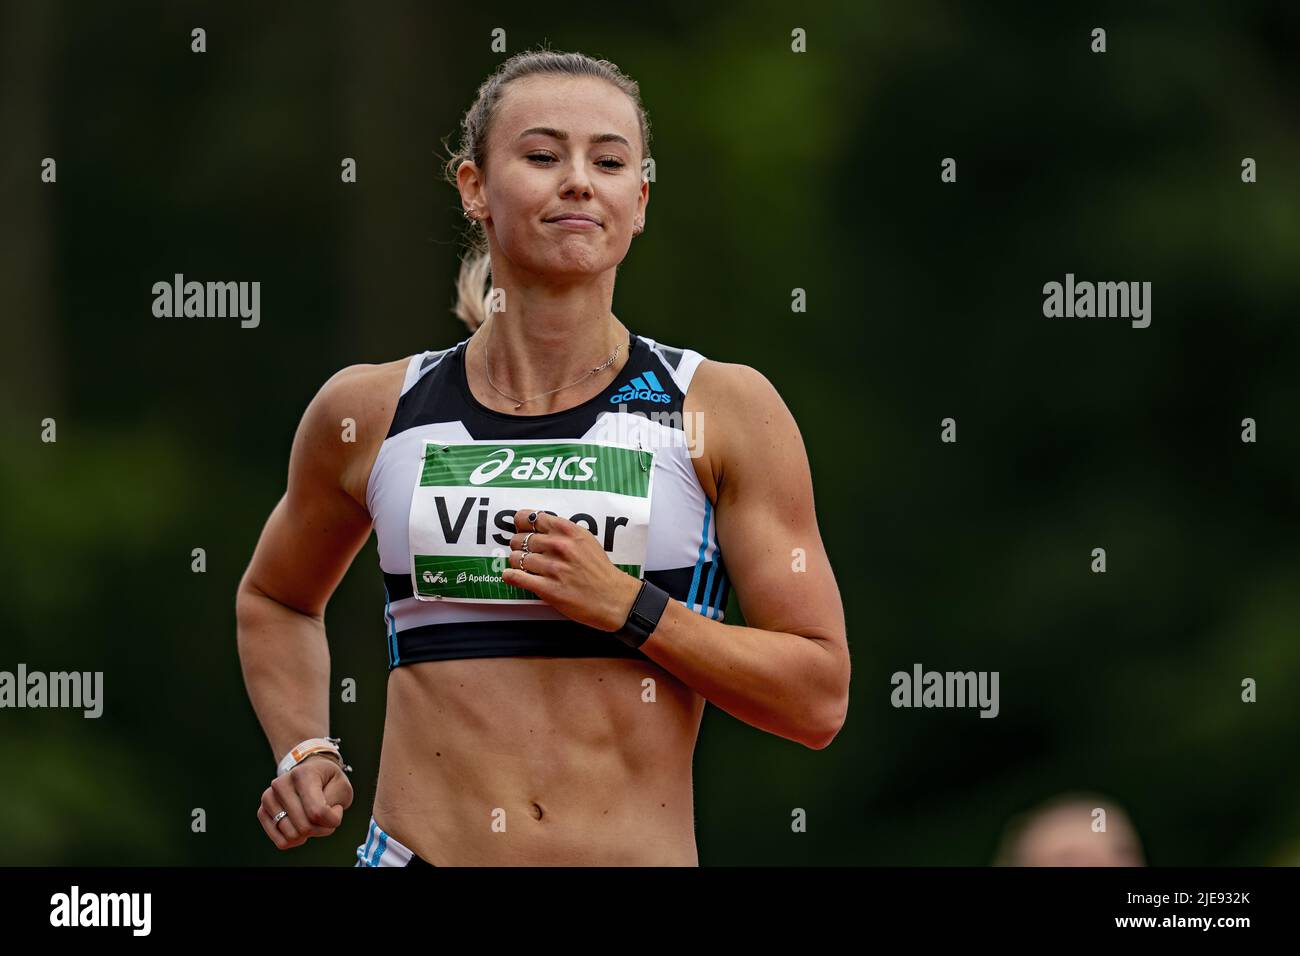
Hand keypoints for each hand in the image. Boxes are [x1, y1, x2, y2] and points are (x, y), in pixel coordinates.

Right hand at [257, 754, 352, 849]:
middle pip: (304, 827)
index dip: (333, 819)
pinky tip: (302, 827)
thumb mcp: (342, 787)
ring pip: (292, 836)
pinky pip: (281, 842)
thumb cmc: (328, 782)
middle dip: (322, 829)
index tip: (337, 809)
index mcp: (302, 774)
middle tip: (327, 817)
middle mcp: (281, 784)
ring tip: (313, 819)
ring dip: (309, 834)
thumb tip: (315, 819)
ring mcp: (268, 798)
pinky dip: (296, 841)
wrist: (310, 773)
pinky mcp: (262, 812)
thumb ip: (334, 803)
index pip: (317, 812)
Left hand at [501, 509, 643, 631]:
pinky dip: (510, 576)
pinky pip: (516, 577)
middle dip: (519, 545)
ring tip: (524, 566)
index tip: (521, 529)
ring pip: (516, 557)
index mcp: (569, 531)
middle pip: (520, 538)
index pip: (531, 518)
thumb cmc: (599, 570)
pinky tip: (512, 576)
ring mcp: (553, 568)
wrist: (613, 598)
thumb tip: (536, 525)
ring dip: (516, 562)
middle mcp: (560, 546)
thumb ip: (563, 531)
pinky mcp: (548, 588)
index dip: (521, 523)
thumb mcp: (585, 540)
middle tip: (524, 552)